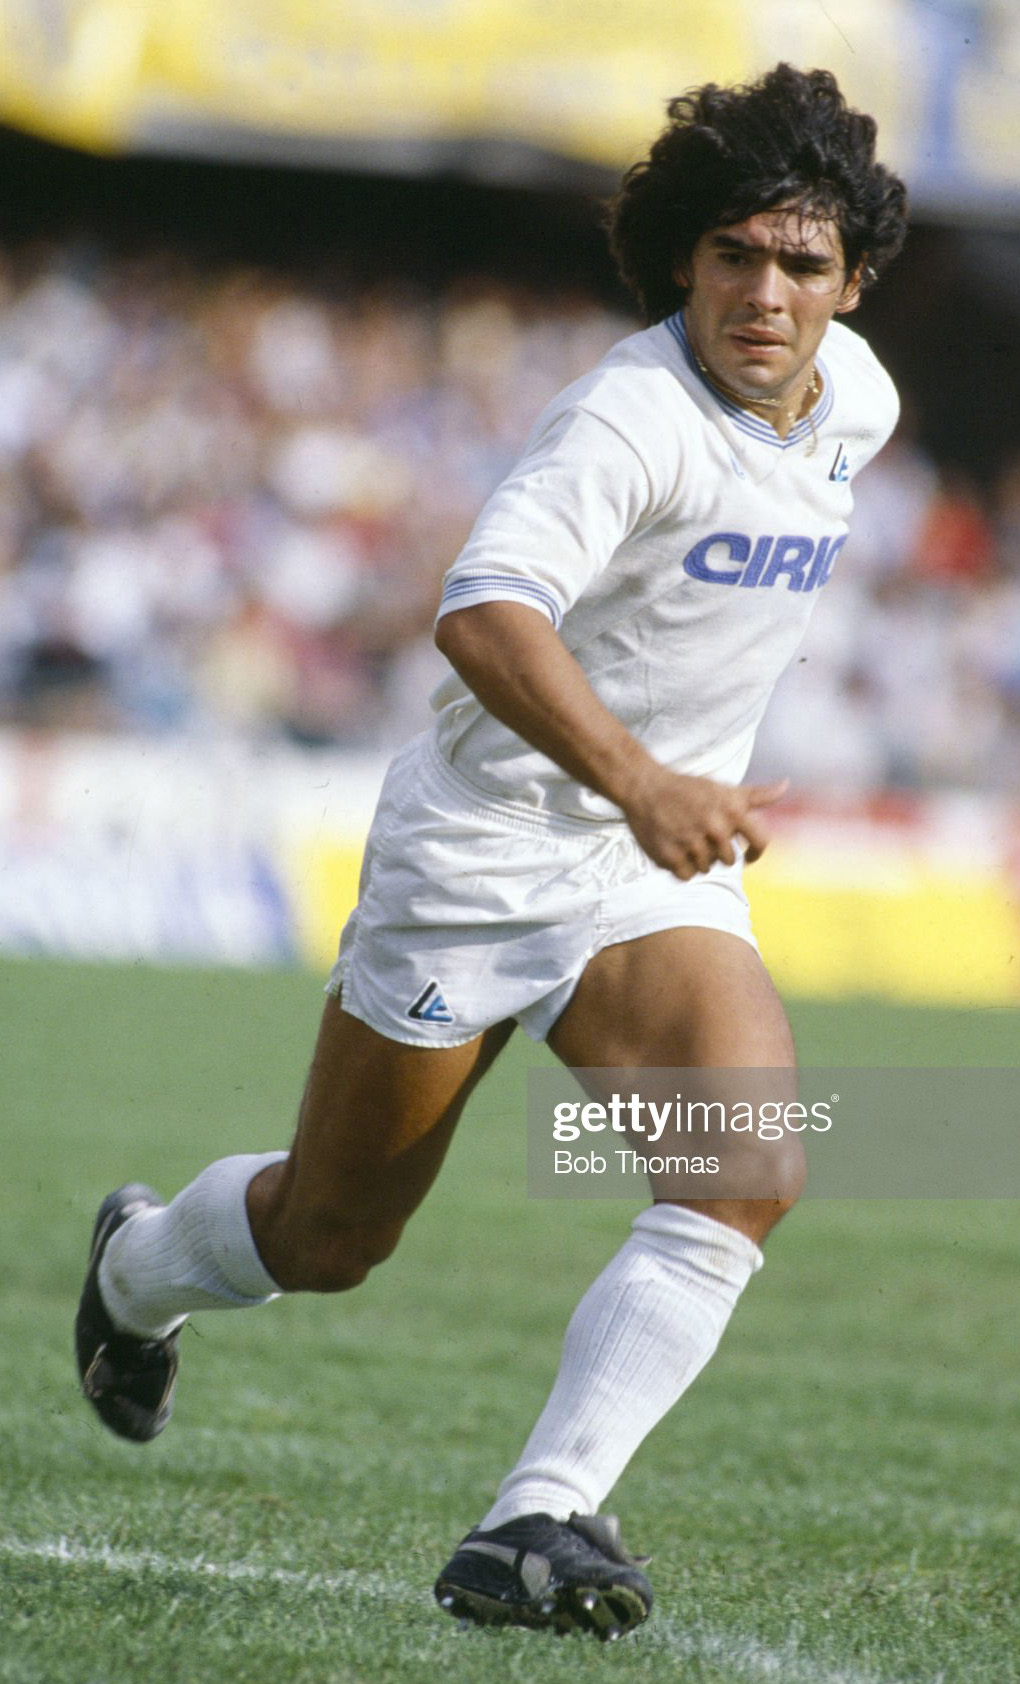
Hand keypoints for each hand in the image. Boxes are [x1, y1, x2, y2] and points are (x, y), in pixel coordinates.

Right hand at [621, 765, 788, 880]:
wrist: (644, 787)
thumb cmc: (688, 788)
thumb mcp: (723, 788)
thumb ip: (756, 795)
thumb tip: (785, 785)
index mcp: (733, 811)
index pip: (761, 843)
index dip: (757, 853)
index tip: (749, 856)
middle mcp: (716, 829)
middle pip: (729, 860)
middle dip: (717, 850)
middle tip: (699, 833)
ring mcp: (693, 844)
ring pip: (707, 868)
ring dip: (698, 858)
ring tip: (684, 837)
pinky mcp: (671, 857)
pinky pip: (687, 875)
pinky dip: (681, 866)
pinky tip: (674, 847)